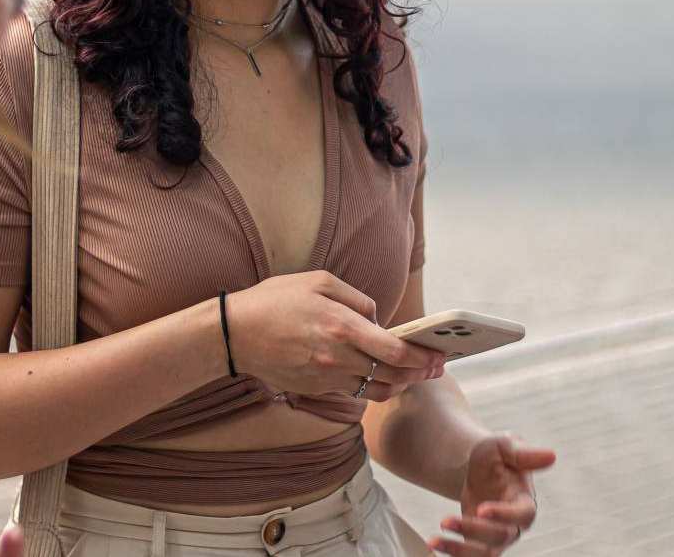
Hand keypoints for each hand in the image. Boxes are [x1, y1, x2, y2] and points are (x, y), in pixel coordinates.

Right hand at [227, 271, 445, 399]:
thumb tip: (377, 317)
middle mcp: (338, 357)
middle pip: (392, 375)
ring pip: (376, 390)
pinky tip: (379, 376)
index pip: (394, 350)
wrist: (236, 333)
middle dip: (419, 373)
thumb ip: (356, 298)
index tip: (437, 355)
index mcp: (342, 326)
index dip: (421, 356)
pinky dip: (372, 387)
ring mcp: (326, 378)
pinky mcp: (316, 389)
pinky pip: (353, 392)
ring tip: (413, 375)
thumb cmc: (276, 300)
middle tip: (436, 368)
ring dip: (399, 384)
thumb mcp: (319, 281)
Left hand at [428, 435, 555, 555]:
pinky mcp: (480, 543)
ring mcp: (497, 537)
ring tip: (434, 539)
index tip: (481, 509)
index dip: (503, 514)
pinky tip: (433, 544)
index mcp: (524, 501)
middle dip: (472, 530)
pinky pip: (469, 556)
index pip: (521, 514)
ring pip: (485, 554)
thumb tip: (552, 455)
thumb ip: (524, 454)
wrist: (477, 467)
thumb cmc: (495, 456)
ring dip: (459, 550)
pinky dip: (452, 553)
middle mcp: (514, 525)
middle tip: (445, 520)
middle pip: (500, 537)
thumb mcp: (504, 447)